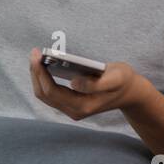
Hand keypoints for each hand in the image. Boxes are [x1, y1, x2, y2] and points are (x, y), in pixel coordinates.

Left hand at [27, 48, 147, 120]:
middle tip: (34, 53)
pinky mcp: (71, 103)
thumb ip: (97, 83)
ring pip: (45, 95)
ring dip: (38, 76)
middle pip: (44, 94)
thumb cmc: (122, 81)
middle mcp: (74, 110)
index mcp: (83, 105)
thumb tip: (74, 83)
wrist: (130, 93)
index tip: (37, 55)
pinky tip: (43, 64)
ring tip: (36, 57)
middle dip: (36, 73)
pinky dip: (44, 79)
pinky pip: (50, 93)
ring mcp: (71, 109)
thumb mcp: (116, 78)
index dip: (41, 73)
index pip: (52, 91)